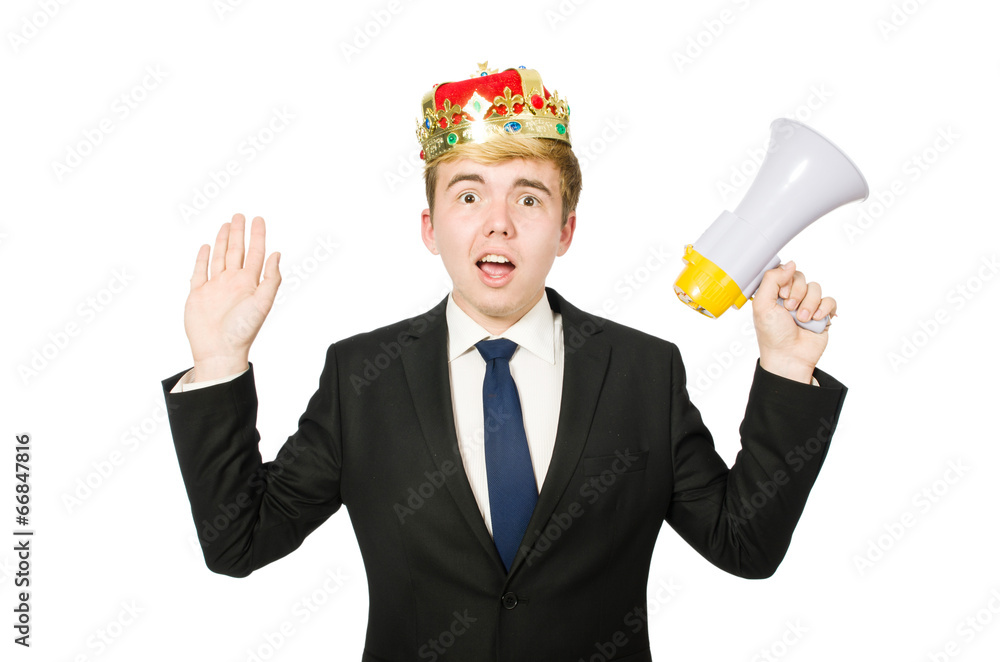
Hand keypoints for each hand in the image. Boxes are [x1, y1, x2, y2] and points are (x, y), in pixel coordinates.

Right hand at [184, 214, 280, 380]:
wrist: (218, 350)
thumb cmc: (242, 331)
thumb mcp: (263, 303)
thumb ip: (271, 278)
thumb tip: (277, 254)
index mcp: (249, 283)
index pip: (256, 253)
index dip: (257, 236)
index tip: (258, 219)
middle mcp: (233, 282)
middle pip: (237, 251)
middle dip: (238, 233)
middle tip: (240, 215)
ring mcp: (215, 287)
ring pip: (219, 258)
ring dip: (222, 241)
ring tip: (226, 225)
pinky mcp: (198, 294)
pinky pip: (200, 271)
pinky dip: (202, 259)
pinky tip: (206, 247)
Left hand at [751, 260, 835, 383]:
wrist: (789, 357)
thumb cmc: (772, 335)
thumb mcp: (762, 305)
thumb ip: (771, 280)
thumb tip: (790, 263)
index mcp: (775, 294)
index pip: (785, 272)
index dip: (785, 280)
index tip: (780, 295)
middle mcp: (791, 297)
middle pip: (801, 277)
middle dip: (797, 293)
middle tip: (789, 309)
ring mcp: (808, 306)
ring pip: (816, 288)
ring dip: (809, 303)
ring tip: (802, 319)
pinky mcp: (822, 315)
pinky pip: (830, 300)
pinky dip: (824, 308)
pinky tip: (816, 319)